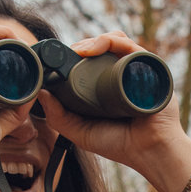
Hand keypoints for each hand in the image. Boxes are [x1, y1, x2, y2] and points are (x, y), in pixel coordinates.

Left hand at [37, 31, 190, 189]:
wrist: (150, 151)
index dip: (73, 54)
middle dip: (81, 45)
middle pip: (101, 46)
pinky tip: (95, 49)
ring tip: (79, 52)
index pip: (90, 59)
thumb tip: (40, 92)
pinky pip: (129, 45)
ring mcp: (136, 69)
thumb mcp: (81, 132)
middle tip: (64, 55)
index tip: (56, 58)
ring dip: (93, 41)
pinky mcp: (149, 67)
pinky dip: (111, 41)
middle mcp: (122, 73)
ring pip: (114, 40)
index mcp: (107, 85)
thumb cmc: (120, 144)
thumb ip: (59, 117)